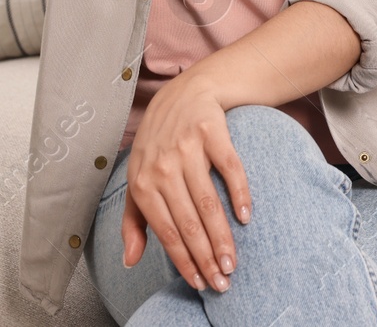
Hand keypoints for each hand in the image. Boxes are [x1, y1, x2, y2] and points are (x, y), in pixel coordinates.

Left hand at [120, 74, 250, 291]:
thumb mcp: (138, 180)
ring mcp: (188, 148)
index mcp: (142, 182)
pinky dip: (239, 194)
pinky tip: (246, 217)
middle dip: (206, 257)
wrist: (183, 94)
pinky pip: (230, 168)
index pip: (165, 231)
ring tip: (233, 261)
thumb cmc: (158, 145)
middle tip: (222, 281)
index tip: (199, 283)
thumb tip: (130, 261)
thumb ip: (134, 221)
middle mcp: (163, 166)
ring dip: (222, 236)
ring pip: (208, 201)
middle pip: (188, 221)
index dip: (183, 260)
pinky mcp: (212, 132)